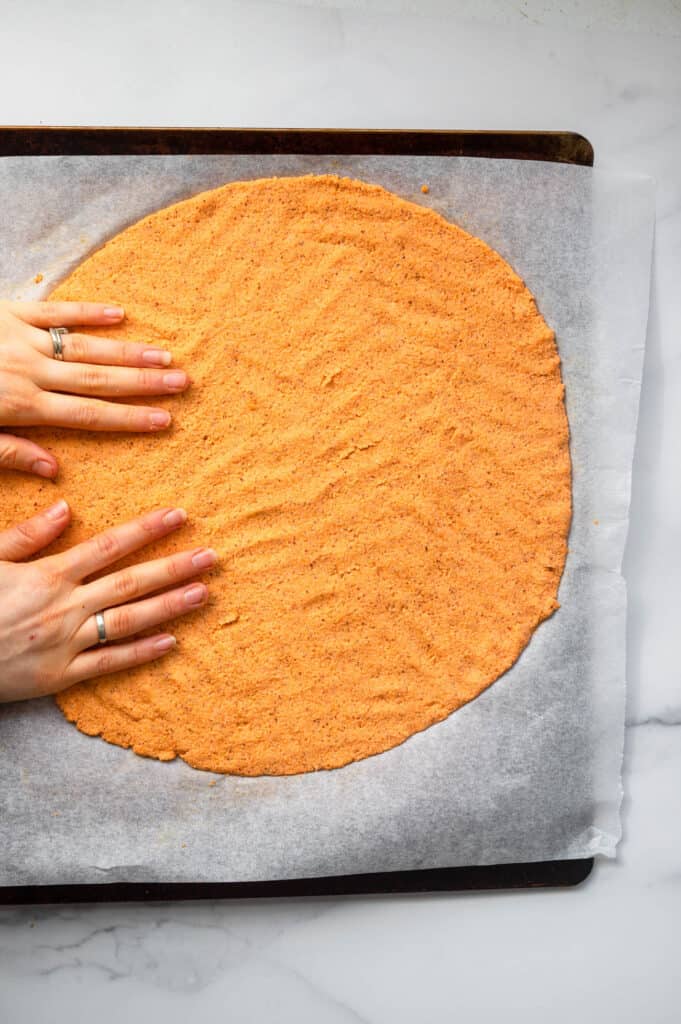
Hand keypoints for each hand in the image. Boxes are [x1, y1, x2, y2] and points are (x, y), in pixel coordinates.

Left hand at [0, 300, 187, 478]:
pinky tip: (119, 313)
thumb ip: (9, 453)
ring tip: (164, 355)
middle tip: (182, 381)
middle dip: (144, 382)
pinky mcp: (9, 312)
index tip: (164, 420)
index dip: (129, 418)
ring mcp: (22, 338)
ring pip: (86, 346)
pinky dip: (88, 312)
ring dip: (128, 352)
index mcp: (22, 406)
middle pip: (98, 379)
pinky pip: (55, 311)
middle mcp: (31, 370)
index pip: (88, 414)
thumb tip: (53, 469)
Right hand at [0, 502, 217, 701]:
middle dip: (174, 567)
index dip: (147, 529)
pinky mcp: (62, 676)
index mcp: (48, 574)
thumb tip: (67, 506)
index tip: (180, 515)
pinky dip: (142, 653)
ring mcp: (66, 643)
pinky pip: (109, 663)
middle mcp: (65, 607)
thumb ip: (28, 534)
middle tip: (212, 556)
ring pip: (129, 621)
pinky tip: (172, 641)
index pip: (109, 545)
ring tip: (204, 593)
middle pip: (131, 583)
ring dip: (170, 606)